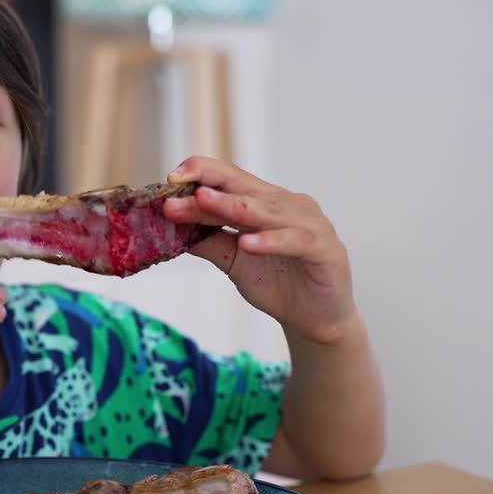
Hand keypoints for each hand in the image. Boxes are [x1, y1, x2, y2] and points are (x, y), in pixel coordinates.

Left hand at [163, 156, 357, 344]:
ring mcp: (308, 224)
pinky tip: (247, 243)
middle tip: (177, 185)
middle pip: (243, 190)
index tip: (170, 178)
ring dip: (232, 206)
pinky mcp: (324, 249)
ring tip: (203, 201)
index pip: (230, 180)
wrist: (314, 319)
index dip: (201, 174)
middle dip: (208, 187)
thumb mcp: (233, 261)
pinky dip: (270, 241)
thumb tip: (168, 229)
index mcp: (264, 203)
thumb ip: (208, 242)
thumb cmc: (277, 282)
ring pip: (266, 211)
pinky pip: (295, 240)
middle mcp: (286, 206)